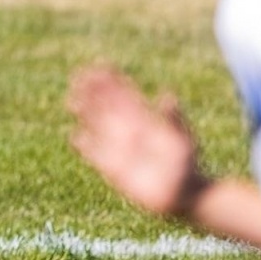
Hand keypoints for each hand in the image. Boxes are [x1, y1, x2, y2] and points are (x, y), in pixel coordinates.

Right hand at [68, 65, 205, 218]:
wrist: (185, 194)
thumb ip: (174, 119)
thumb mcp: (183, 139)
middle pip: (107, 106)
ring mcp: (120, 148)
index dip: (112, 80)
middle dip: (93, 91)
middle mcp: (129, 131)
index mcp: (145, 120)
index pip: (124, 95)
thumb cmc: (188, 166)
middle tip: (78, 76)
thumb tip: (167, 96)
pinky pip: (95, 154)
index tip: (100, 65)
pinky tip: (76, 137)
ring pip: (97, 125)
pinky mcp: (113, 168)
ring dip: (86, 112)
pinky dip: (85, 146)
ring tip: (72, 101)